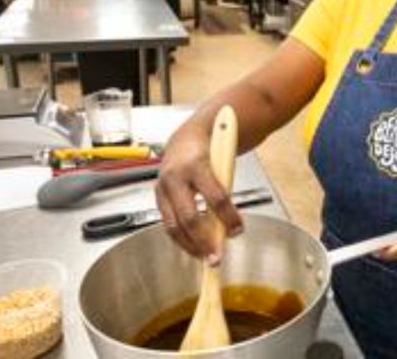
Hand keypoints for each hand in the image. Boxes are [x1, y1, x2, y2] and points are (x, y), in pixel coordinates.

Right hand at [155, 119, 242, 263]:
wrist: (184, 139)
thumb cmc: (206, 150)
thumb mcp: (223, 162)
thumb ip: (229, 188)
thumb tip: (235, 224)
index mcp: (196, 165)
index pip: (215, 196)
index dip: (228, 217)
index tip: (237, 231)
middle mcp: (175, 177)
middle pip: (188, 217)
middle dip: (203, 241)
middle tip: (216, 258)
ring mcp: (163, 188)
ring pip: (173, 225)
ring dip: (190, 246)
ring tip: (205, 257)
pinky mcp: (158, 198)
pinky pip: (169, 225)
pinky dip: (182, 239)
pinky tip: (195, 247)